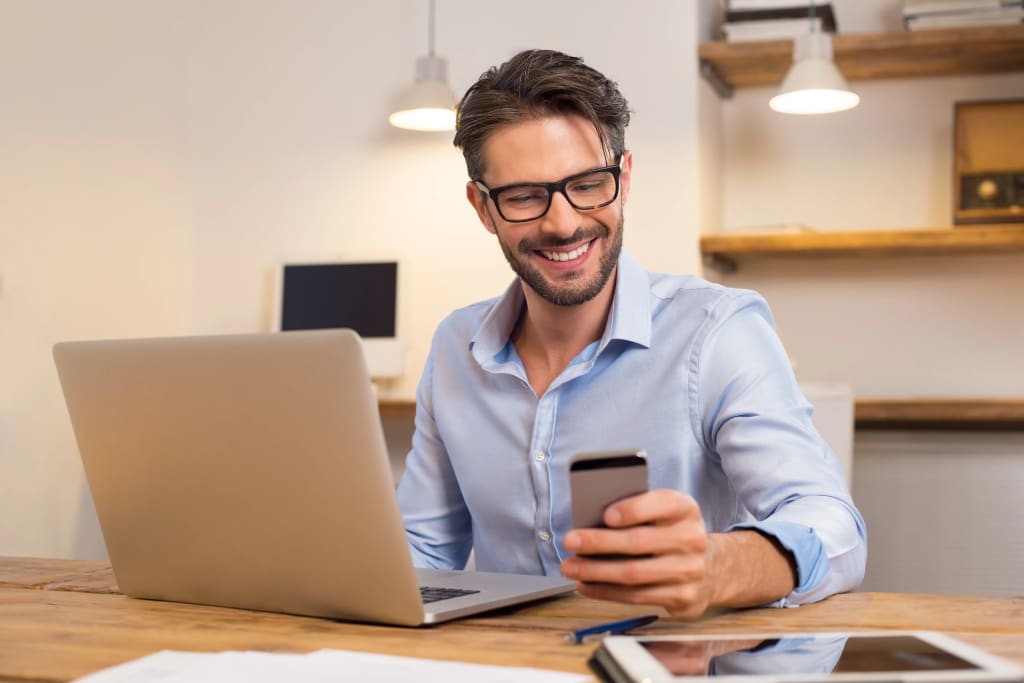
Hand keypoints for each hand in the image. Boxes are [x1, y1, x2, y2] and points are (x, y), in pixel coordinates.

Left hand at [560, 489, 712, 619]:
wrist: (711, 568)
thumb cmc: (669, 533)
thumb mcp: (661, 514)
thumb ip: (634, 512)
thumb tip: (589, 521)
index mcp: (685, 508)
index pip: (662, 504)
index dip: (634, 509)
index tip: (606, 515)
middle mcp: (692, 538)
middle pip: (639, 542)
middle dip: (599, 542)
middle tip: (570, 540)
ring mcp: (690, 570)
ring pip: (634, 573)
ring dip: (595, 571)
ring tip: (570, 566)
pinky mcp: (682, 597)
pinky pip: (636, 596)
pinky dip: (605, 591)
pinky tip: (585, 585)